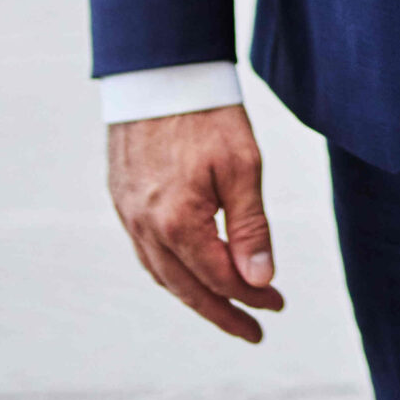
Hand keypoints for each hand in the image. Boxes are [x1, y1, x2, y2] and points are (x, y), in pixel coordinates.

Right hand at [107, 104, 283, 342]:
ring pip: (161, 273)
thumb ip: (250, 229)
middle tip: (252, 329)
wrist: (160, 69)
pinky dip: (170, 270)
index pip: (219, 279)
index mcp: (177, 223)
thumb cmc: (207, 113)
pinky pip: (145, 251)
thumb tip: (260, 282)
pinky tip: (188, 271)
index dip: (251, 296)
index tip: (278, 304)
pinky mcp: (120, 198)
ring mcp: (127, 213)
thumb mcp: (243, 166)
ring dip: (194, 296)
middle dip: (222, 312)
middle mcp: (145, 226)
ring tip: (225, 307)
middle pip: (186, 288)